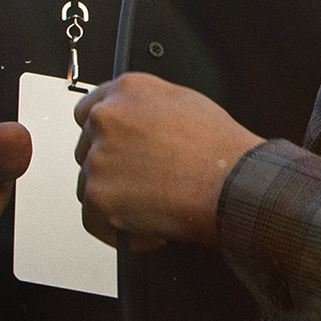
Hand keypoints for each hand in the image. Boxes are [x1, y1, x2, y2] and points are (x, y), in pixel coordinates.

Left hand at [74, 73, 262, 248]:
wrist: (232, 183)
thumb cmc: (220, 147)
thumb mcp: (185, 101)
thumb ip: (149, 106)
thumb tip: (138, 122)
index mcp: (127, 91)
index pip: (88, 110)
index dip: (103, 134)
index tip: (112, 149)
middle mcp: (106, 119)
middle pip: (87, 149)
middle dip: (111, 167)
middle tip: (144, 181)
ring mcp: (98, 158)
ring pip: (89, 184)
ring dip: (114, 198)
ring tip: (152, 205)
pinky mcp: (98, 196)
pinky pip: (93, 220)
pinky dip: (116, 229)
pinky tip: (147, 226)